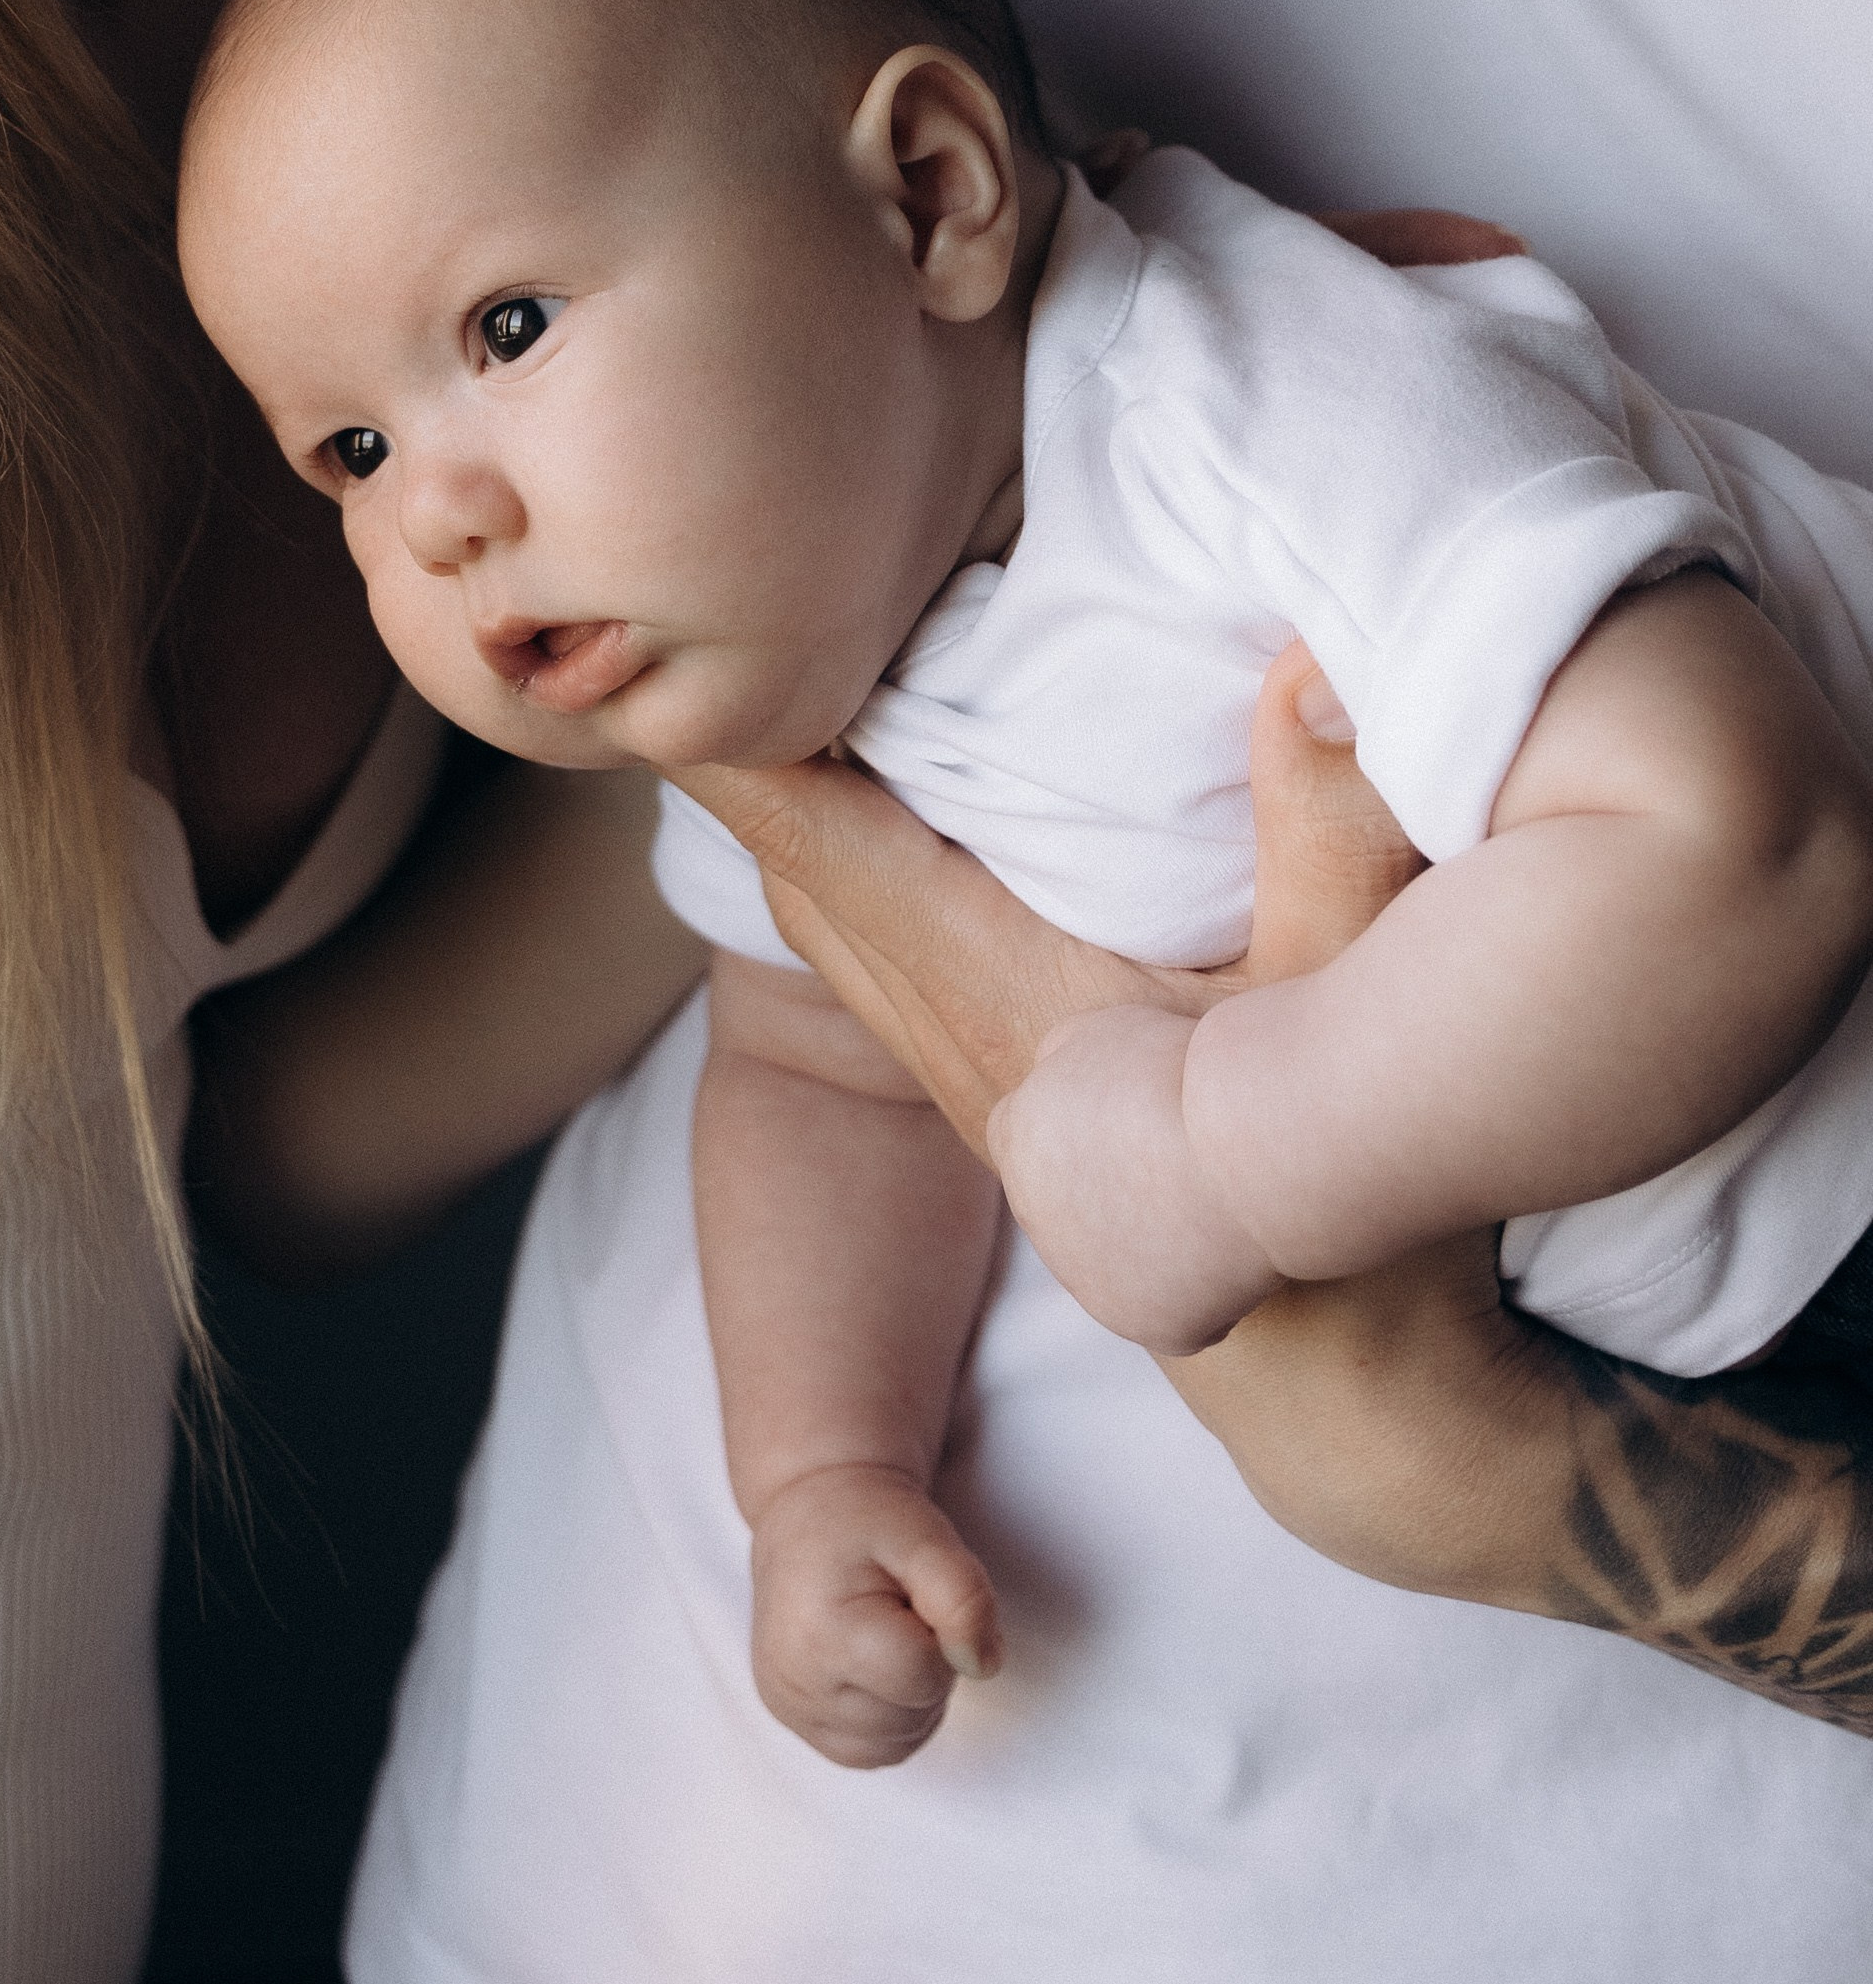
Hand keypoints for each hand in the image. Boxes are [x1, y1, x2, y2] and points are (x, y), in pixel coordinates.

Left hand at [666, 643, 1425, 1157]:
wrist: (1327, 1374)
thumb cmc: (1338, 1190)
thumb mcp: (1349, 989)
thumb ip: (1331, 824)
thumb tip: (1316, 662)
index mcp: (992, 984)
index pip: (814, 838)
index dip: (734, 746)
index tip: (660, 658)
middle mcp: (949, 1026)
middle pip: (795, 866)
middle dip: (749, 752)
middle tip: (709, 635)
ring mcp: (966, 1071)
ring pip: (827, 915)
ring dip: (799, 807)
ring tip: (785, 701)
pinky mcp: (1003, 1091)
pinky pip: (878, 949)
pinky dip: (854, 862)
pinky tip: (893, 813)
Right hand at [746, 1460, 1000, 1767]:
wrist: (809, 1507)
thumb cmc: (868, 1519)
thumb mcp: (927, 1534)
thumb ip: (965, 1596)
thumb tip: (982, 1667)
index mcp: (820, 1632)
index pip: (924, 1675)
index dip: (942, 1634)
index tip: (914, 1592)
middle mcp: (793, 1680)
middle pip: (912, 1715)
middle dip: (927, 1664)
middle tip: (899, 1607)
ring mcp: (788, 1705)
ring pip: (897, 1743)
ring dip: (912, 1696)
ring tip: (885, 1631)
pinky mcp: (790, 1717)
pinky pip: (870, 1750)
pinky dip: (889, 1716)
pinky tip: (874, 1663)